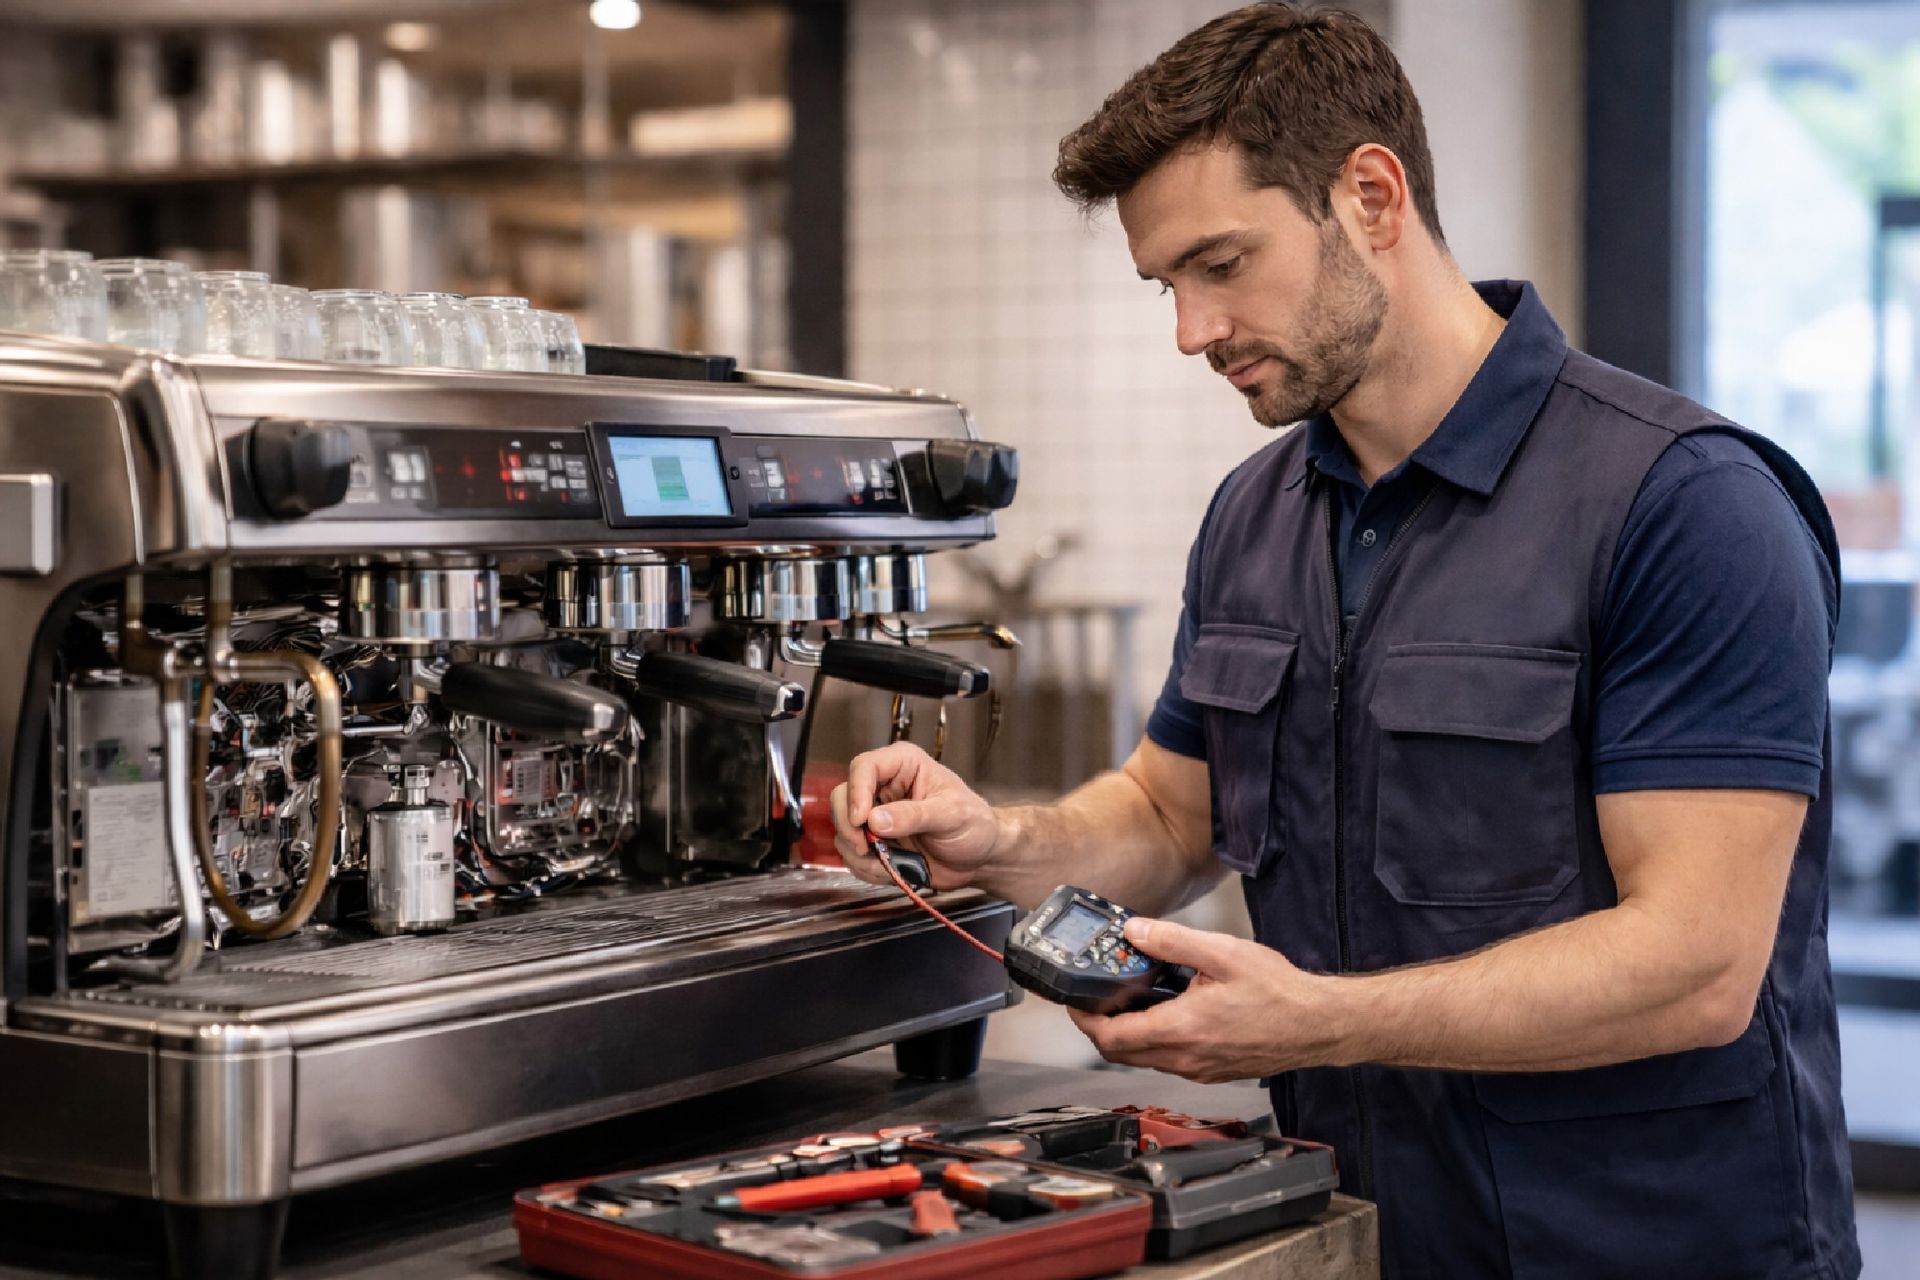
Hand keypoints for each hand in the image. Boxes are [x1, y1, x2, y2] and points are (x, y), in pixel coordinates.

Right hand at [830, 742, 1002, 891]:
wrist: (980, 858)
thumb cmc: (975, 825)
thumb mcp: (951, 815)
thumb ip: (914, 816)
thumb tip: (875, 820)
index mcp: (903, 765)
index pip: (863, 767)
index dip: (856, 792)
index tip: (861, 821)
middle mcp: (883, 786)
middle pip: (842, 797)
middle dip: (850, 827)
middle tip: (867, 848)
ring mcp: (875, 815)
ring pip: (843, 829)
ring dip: (860, 854)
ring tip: (890, 865)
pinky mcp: (873, 842)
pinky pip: (851, 854)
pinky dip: (866, 868)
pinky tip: (890, 871)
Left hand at [1066, 916, 1347, 1082]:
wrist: (1318, 1024)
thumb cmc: (1279, 993)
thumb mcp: (1221, 952)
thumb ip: (1171, 941)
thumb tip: (1134, 931)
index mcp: (1182, 1029)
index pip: (1110, 1037)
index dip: (1084, 1020)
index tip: (1074, 1001)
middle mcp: (1186, 1057)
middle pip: (1119, 1053)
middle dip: (1099, 1027)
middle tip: (1096, 999)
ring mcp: (1199, 1069)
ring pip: (1143, 1059)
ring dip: (1128, 1034)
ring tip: (1132, 999)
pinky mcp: (1212, 1071)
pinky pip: (1169, 1061)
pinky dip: (1154, 1040)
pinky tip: (1167, 1011)